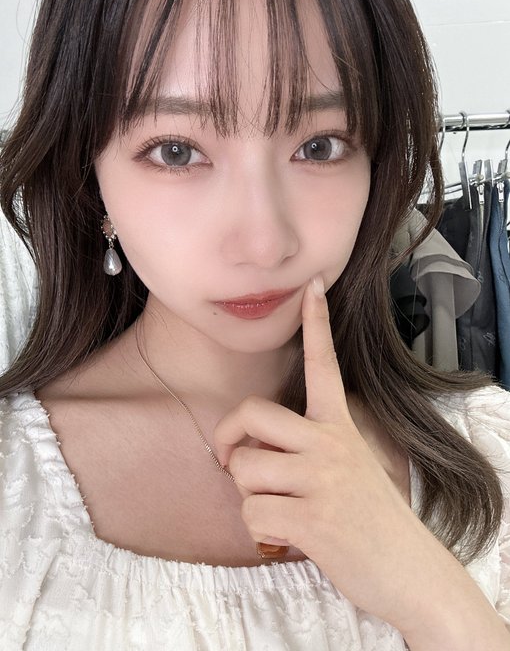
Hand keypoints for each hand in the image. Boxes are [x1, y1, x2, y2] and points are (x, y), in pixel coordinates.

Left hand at [213, 277, 461, 630]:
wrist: (409, 571)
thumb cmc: (372, 516)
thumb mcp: (350, 466)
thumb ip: (307, 447)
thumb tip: (250, 447)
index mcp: (340, 425)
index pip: (324, 363)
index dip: (316, 321)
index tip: (312, 285)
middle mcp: (330, 442)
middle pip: (251, 412)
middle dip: (229, 437)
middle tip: (234, 458)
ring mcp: (320, 479)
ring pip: (244, 469)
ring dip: (248, 494)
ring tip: (279, 507)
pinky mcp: (311, 518)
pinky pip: (251, 513)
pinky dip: (259, 529)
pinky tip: (287, 533)